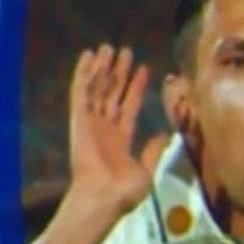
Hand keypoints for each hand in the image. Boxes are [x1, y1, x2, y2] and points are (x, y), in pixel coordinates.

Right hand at [66, 45, 152, 217]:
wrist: (104, 196)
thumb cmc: (125, 190)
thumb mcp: (147, 169)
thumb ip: (153, 149)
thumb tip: (164, 134)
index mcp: (121, 138)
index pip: (129, 106)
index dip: (135, 87)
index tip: (143, 68)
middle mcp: (105, 127)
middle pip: (112, 92)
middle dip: (118, 72)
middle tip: (125, 51)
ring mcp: (91, 122)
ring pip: (96, 88)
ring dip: (102, 68)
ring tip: (108, 47)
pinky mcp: (79, 118)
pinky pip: (80, 92)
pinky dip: (83, 73)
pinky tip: (88, 56)